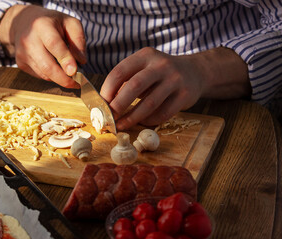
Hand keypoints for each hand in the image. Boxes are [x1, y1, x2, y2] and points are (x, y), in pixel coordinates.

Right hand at [0, 5, 85, 87]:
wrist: (24, 21)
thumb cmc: (51, 23)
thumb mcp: (70, 23)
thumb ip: (78, 40)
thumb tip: (81, 61)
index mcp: (42, 25)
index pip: (53, 44)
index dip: (65, 59)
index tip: (74, 71)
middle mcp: (29, 40)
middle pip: (47, 66)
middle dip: (63, 79)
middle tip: (77, 83)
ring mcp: (22, 53)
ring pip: (44, 74)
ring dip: (59, 78)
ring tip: (68, 72)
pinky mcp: (20, 63)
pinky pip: (40, 75)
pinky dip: (51, 75)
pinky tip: (54, 66)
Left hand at [100, 47, 249, 129]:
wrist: (194, 72)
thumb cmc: (160, 73)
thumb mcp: (144, 68)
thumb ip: (127, 80)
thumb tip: (106, 103)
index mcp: (145, 56)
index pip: (120, 71)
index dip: (108, 89)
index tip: (101, 104)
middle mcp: (161, 65)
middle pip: (134, 86)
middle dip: (118, 105)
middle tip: (109, 118)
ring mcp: (175, 80)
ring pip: (150, 103)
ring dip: (132, 117)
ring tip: (121, 125)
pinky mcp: (185, 95)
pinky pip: (163, 113)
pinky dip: (150, 120)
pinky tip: (142, 122)